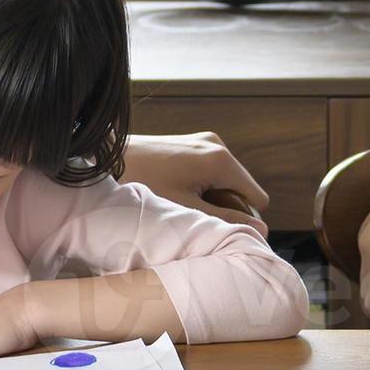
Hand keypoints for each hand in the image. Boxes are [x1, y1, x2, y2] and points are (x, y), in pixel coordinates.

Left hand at [122, 130, 269, 233]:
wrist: (108, 158)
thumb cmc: (144, 184)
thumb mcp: (187, 210)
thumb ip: (226, 220)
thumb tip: (261, 230)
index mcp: (221, 160)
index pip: (257, 197)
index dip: (245, 218)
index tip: (219, 229)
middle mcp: (218, 144)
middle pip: (242, 187)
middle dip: (226, 206)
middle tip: (195, 219)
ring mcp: (204, 140)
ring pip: (225, 180)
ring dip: (211, 196)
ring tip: (182, 205)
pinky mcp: (192, 141)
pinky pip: (211, 169)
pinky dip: (201, 184)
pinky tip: (176, 191)